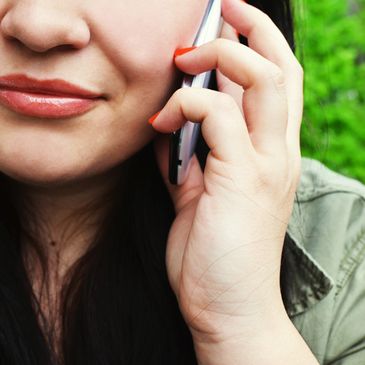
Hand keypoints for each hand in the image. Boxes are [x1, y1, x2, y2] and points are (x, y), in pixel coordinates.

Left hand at [150, 0, 302, 345]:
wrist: (228, 305)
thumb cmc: (214, 252)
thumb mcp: (201, 194)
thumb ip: (192, 156)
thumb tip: (172, 125)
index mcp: (270, 154)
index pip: (277, 83)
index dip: (257, 45)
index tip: (225, 25)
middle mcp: (278, 152)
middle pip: (282, 68)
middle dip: (253, 29)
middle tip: (222, 7)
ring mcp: (266, 164)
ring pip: (263, 79)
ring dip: (220, 57)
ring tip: (186, 56)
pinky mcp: (244, 179)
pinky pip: (217, 118)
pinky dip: (186, 107)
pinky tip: (162, 121)